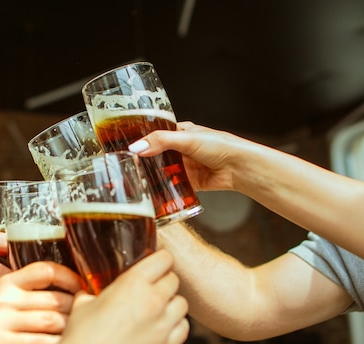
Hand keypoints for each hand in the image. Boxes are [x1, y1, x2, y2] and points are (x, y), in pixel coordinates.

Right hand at [0, 261, 82, 343]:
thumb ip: (22, 290)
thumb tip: (64, 288)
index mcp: (5, 282)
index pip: (45, 270)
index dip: (70, 277)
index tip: (82, 287)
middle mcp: (3, 298)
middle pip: (54, 298)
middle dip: (75, 308)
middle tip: (85, 314)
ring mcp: (0, 321)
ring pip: (51, 320)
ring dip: (69, 327)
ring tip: (76, 331)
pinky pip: (40, 343)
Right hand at [58, 250, 189, 343]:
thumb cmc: (82, 336)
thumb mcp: (84, 303)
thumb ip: (95, 294)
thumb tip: (91, 295)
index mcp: (134, 283)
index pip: (164, 259)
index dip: (160, 260)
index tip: (156, 264)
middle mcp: (153, 301)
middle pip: (174, 280)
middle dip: (163, 282)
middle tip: (152, 288)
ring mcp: (162, 325)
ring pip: (182, 304)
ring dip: (172, 304)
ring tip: (158, 309)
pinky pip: (183, 328)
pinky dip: (176, 325)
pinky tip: (162, 327)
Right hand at [129, 121, 252, 191]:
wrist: (239, 168)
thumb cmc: (220, 146)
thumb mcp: (186, 139)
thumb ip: (160, 141)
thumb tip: (137, 147)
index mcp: (180, 132)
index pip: (155, 135)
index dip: (141, 141)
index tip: (125, 148)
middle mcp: (181, 149)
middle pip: (156, 155)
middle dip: (144, 161)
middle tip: (127, 166)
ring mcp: (184, 166)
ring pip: (162, 171)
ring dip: (152, 176)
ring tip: (135, 180)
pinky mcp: (188, 182)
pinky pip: (172, 186)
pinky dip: (163, 189)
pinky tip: (152, 191)